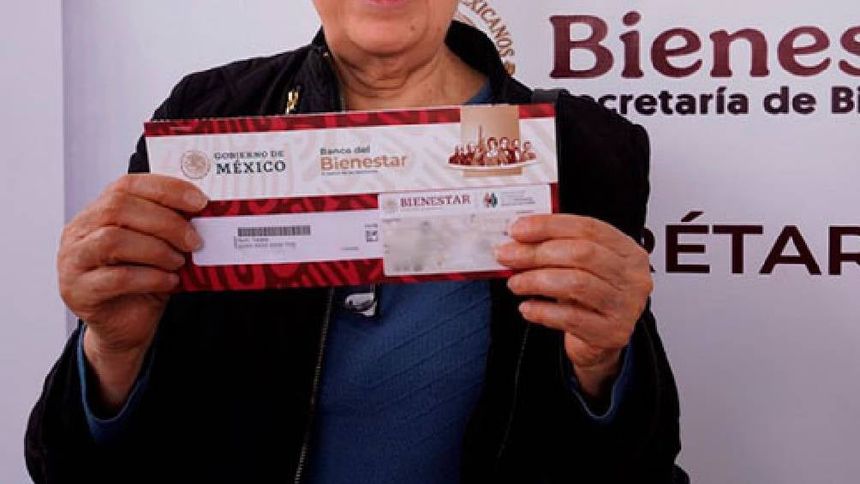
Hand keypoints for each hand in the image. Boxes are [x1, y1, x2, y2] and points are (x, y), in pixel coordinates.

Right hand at [58, 174, 206, 408]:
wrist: (126, 326)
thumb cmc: (143, 282)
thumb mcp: (159, 248)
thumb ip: (170, 227)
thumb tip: (206, 212)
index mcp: (98, 212)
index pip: (126, 185)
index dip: (166, 189)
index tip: (199, 202)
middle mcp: (79, 232)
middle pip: (118, 209)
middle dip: (166, 222)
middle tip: (194, 240)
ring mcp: (73, 261)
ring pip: (112, 240)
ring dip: (156, 250)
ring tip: (178, 262)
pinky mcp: (79, 291)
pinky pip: (116, 279)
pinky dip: (150, 278)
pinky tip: (169, 282)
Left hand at [495, 214, 652, 398]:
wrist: (599, 341)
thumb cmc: (586, 298)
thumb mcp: (577, 267)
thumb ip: (555, 248)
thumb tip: (516, 238)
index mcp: (628, 250)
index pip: (588, 228)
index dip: (549, 225)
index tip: (517, 229)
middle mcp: (633, 276)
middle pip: (582, 254)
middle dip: (537, 252)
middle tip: (507, 256)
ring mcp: (626, 306)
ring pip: (576, 283)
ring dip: (536, 280)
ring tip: (515, 283)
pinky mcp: (612, 333)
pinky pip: (571, 318)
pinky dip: (542, 311)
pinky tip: (526, 308)